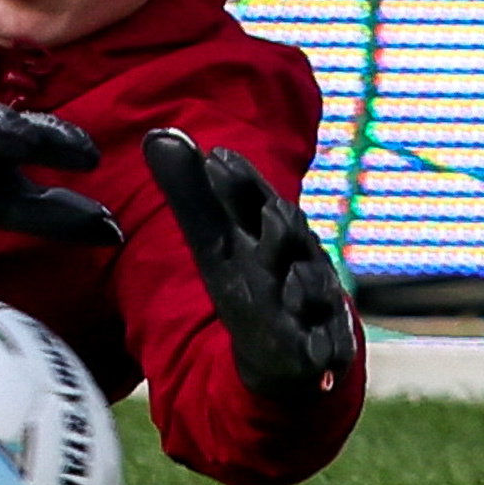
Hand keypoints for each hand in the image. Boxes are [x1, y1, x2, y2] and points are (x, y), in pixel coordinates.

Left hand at [141, 128, 355, 396]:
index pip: (254, 201)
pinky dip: (321, 345)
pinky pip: (326, 344)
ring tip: (292, 282)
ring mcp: (315, 301)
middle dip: (282, 227)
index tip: (216, 157)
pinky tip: (315, 350)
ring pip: (314, 288)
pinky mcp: (326, 345)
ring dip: (305, 285)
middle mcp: (296, 260)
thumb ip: (191, 194)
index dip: (240, 183)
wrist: (286, 346)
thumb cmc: (252, 281)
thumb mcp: (216, 243)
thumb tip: (157, 135)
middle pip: (291, 238)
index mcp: (266, 233)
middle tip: (271, 210)